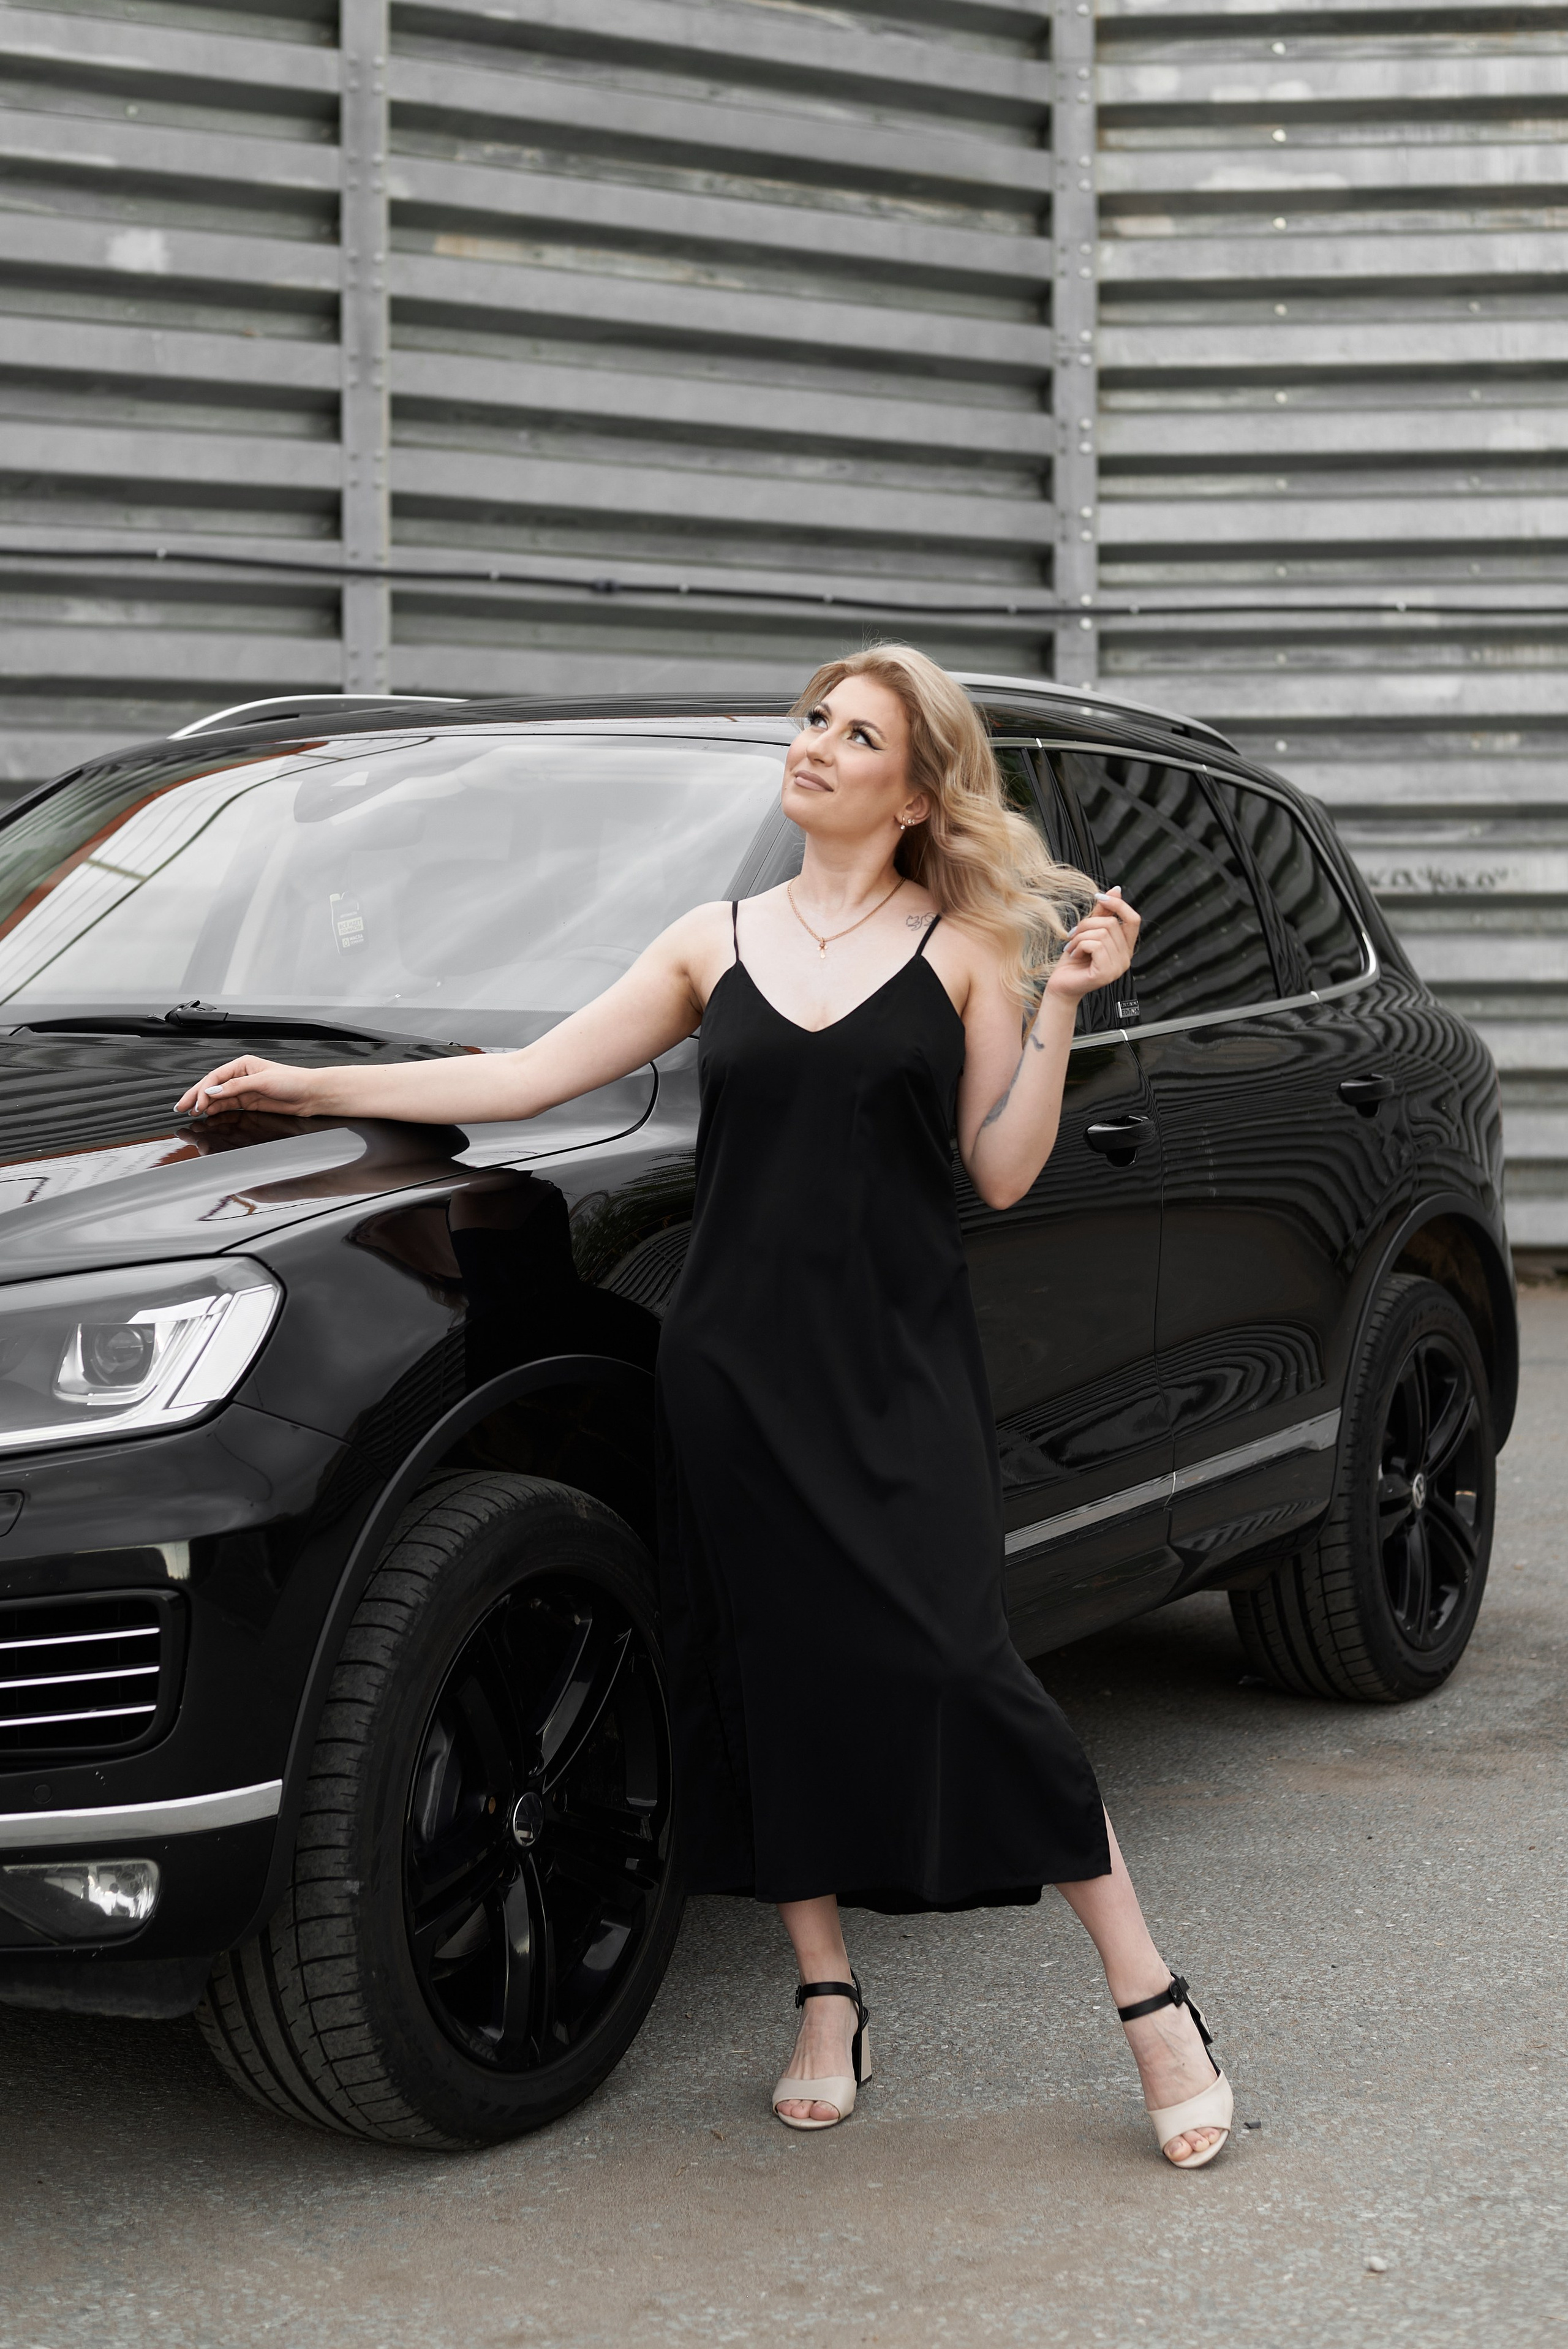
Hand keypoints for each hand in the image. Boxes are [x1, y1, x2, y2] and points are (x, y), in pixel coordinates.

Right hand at [175, 1056, 323, 1119]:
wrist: (311, 1094)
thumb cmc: (293, 1081)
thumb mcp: (262, 1081)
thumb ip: (236, 1087)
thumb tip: (214, 1092)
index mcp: (243, 1065)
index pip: (215, 1077)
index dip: (203, 1090)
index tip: (196, 1103)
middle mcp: (241, 1076)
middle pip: (212, 1087)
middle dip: (196, 1097)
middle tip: (181, 1107)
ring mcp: (245, 1090)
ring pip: (218, 1098)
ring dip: (205, 1105)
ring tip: (191, 1113)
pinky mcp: (250, 1103)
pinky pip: (228, 1106)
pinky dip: (217, 1110)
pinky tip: (208, 1114)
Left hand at [1045, 887, 1140, 1005]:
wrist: (1061, 985)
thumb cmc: (1073, 959)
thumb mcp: (1088, 931)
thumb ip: (1102, 913)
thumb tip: (1117, 890)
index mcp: (1125, 948)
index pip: (1133, 919)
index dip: (1118, 905)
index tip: (1098, 897)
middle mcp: (1126, 959)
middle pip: (1112, 923)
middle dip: (1087, 924)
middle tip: (1073, 935)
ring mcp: (1118, 968)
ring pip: (1102, 933)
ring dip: (1080, 936)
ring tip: (1072, 947)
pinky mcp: (1106, 973)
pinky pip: (1096, 945)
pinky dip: (1079, 945)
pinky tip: (1073, 955)